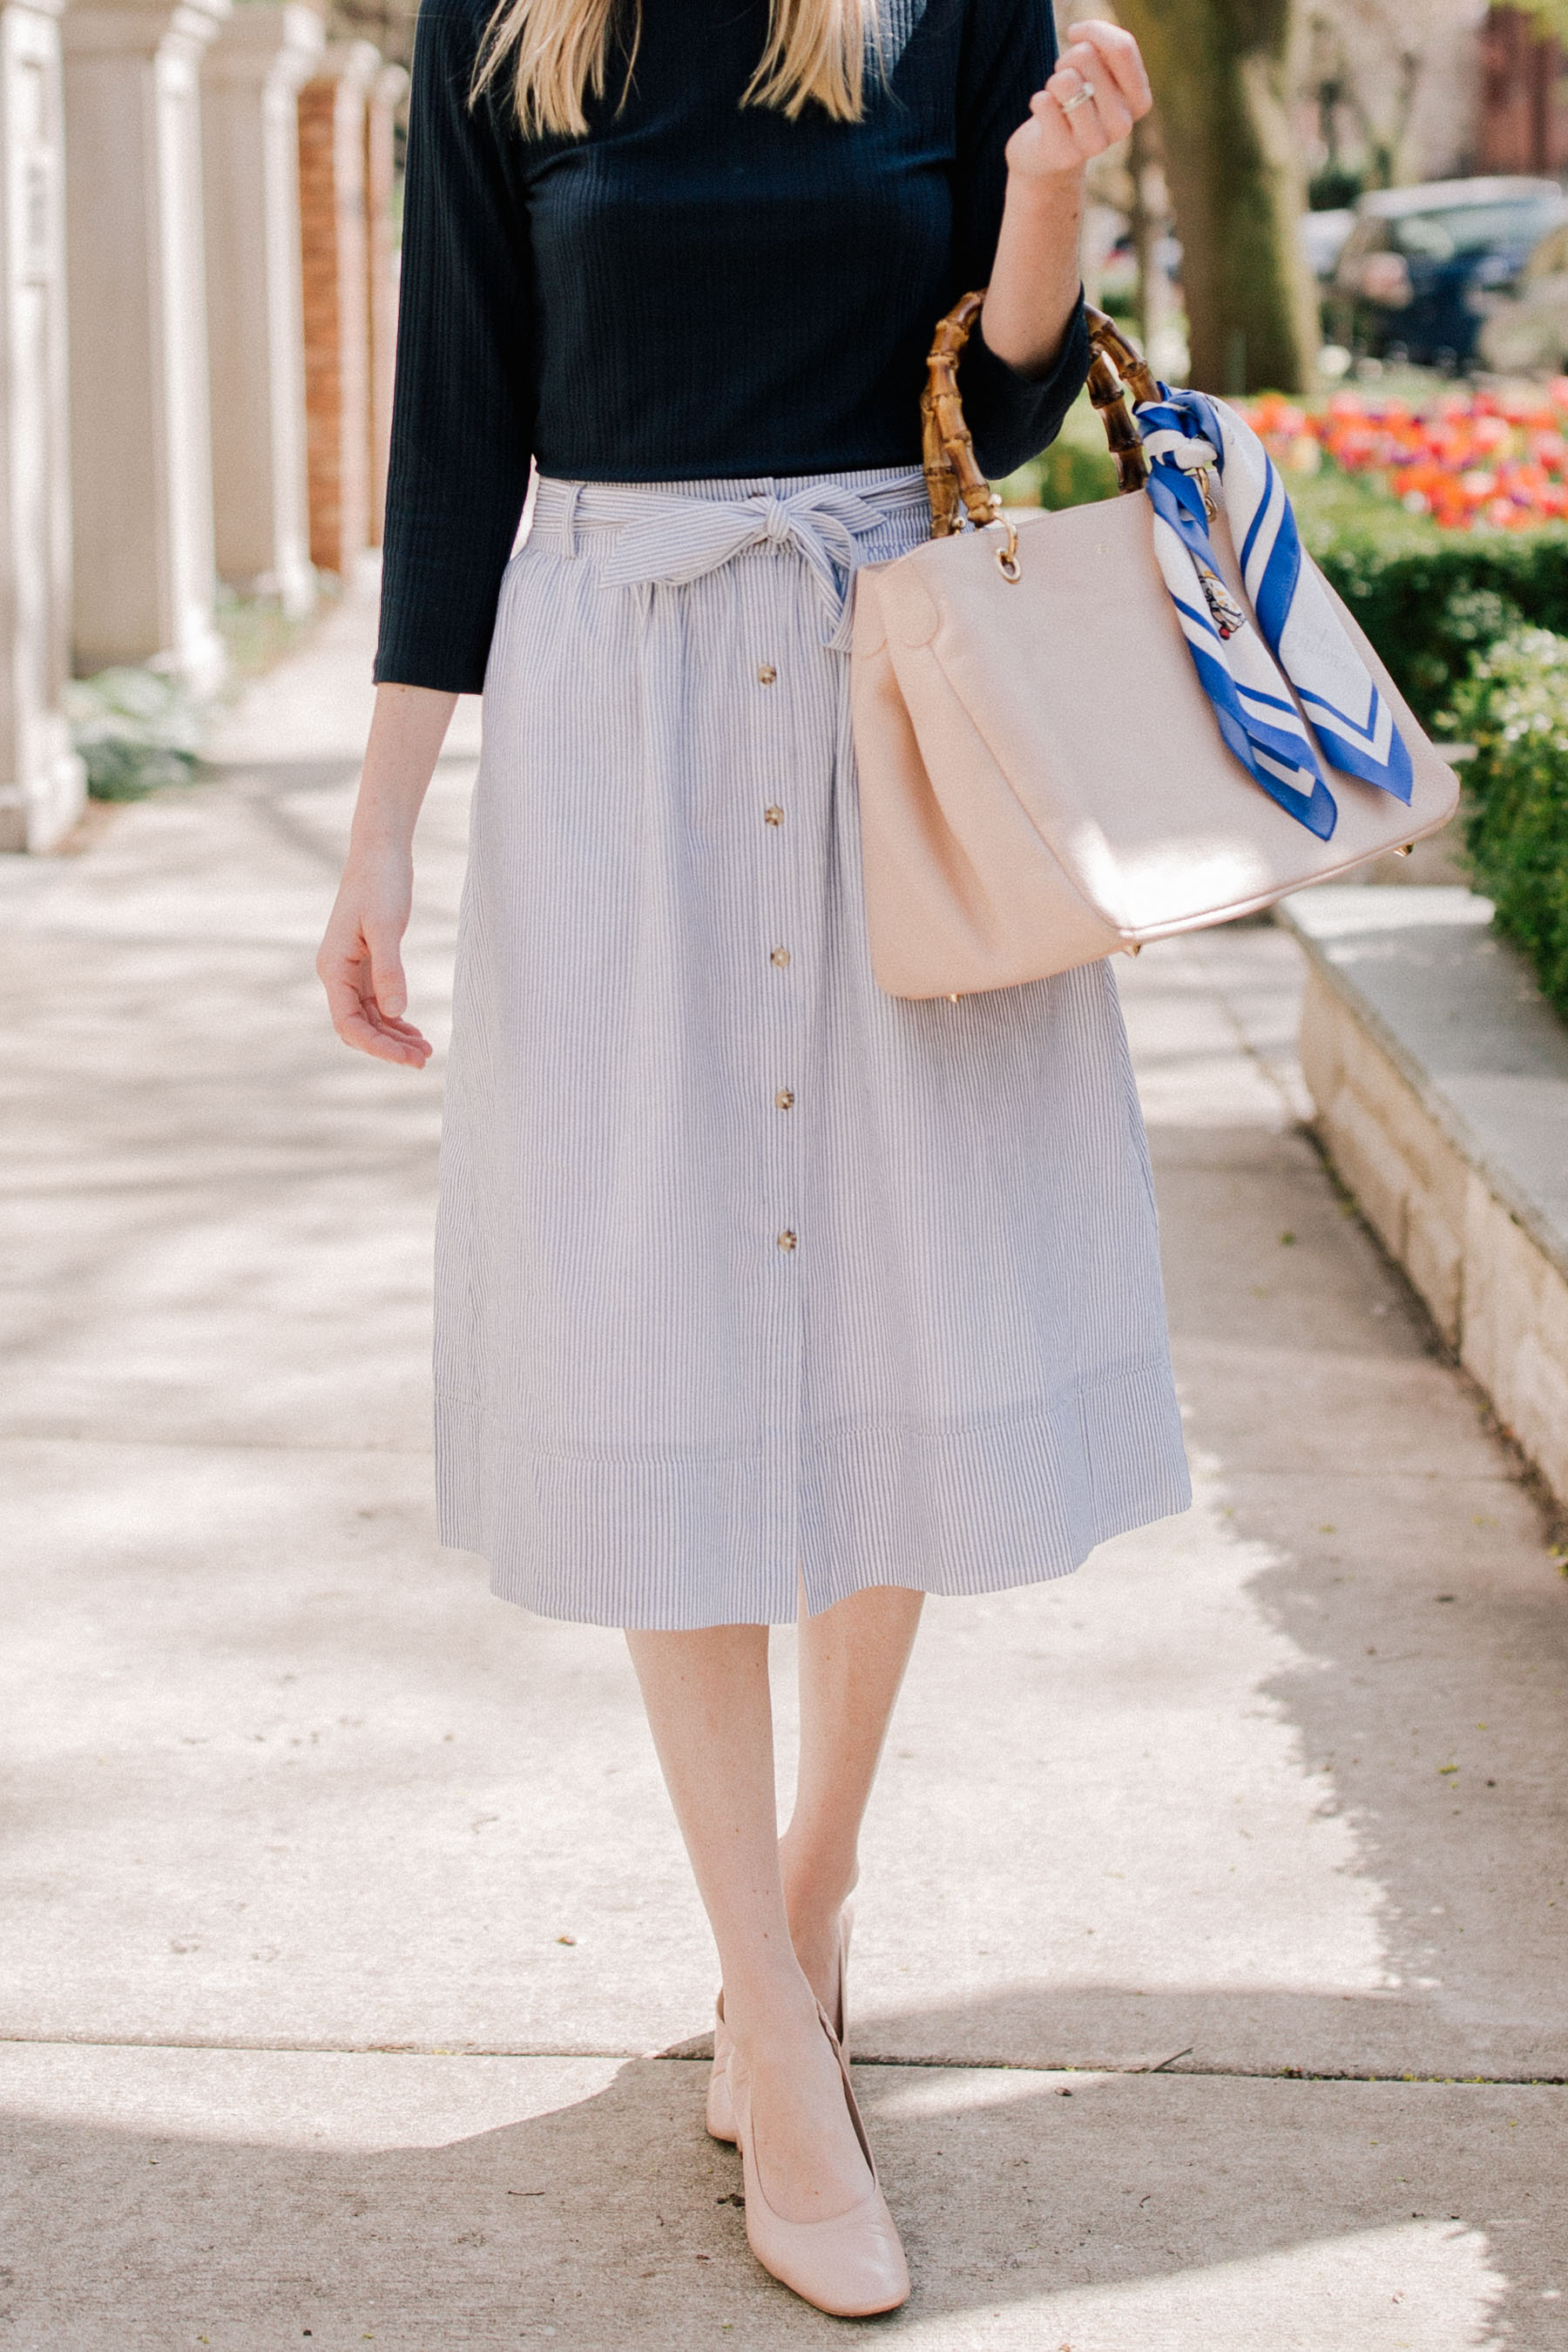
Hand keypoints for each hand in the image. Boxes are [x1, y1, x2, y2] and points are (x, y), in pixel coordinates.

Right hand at [316, 846, 432, 1067]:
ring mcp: (350, 971)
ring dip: (394, 1037)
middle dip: (388, 1047)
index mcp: (333, 968)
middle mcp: (337, 974)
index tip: (408, 1058)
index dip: (377, 1046)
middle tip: (425, 1059)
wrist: (380, 853)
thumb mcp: (387, 927)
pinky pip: (377, 1003)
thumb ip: (389, 971)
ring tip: (426, 1050)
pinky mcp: (366, 964)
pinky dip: (395, 1020)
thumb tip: (395, 1013)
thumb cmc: (381, 884)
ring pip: (369, 1018)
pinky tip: (415, 1031)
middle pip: (358, 1027)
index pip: (349, 1023)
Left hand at [1005, 19, 1151, 180]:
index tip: (1075, 34)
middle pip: (1087, 56)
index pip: (1122, 48)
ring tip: (1057, 99)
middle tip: (1065, 83)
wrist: (1049, 156)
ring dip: (1053, 82)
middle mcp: (1122, 125)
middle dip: (1068, 59)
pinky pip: (1044, 102)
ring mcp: (1096, 143)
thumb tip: (1083, 39)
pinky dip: (1038, 101)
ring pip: (1066, 80)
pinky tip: (1045, 118)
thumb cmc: (1076, 100)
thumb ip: (1103, 47)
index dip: (1093, 30)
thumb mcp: (1097, 70)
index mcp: (1139, 101)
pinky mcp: (1066, 154)